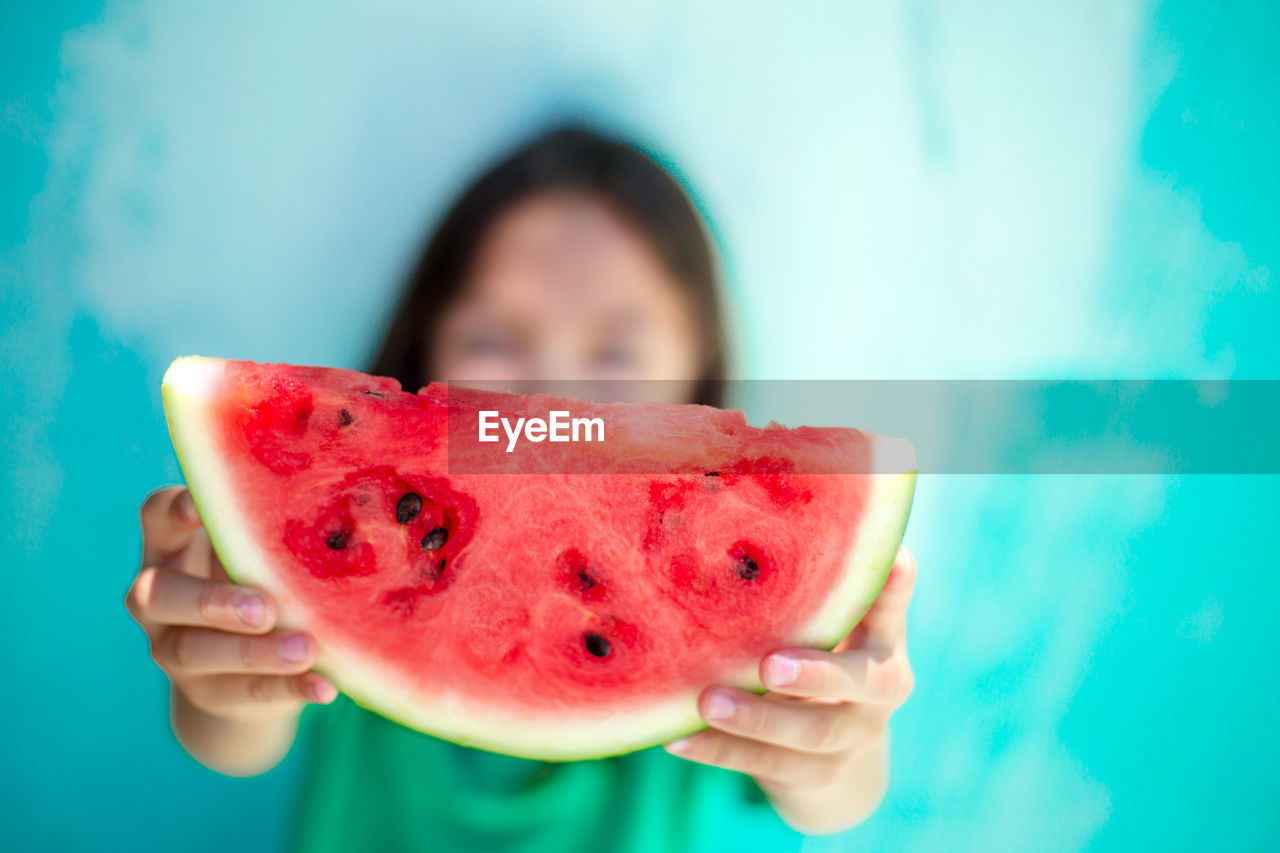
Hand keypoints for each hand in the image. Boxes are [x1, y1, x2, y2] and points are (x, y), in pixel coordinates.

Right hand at [126, 486, 336, 721]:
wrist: (242, 673)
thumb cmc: (257, 583)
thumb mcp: (255, 556)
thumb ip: (270, 536)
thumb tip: (329, 508)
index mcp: (171, 548)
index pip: (157, 517)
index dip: (174, 509)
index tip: (201, 507)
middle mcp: (158, 600)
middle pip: (158, 594)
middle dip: (210, 601)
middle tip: (264, 608)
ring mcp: (173, 650)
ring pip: (196, 651)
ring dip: (254, 652)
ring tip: (305, 650)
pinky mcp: (206, 693)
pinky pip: (243, 693)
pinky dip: (286, 689)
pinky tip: (323, 686)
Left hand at [664, 546, 916, 827]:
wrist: (840, 759)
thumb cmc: (826, 661)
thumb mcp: (837, 628)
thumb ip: (826, 588)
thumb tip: (793, 514)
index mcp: (883, 647)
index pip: (890, 612)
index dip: (892, 591)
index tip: (893, 560)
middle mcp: (876, 694)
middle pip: (855, 684)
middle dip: (814, 676)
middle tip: (769, 666)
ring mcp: (847, 740)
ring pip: (808, 735)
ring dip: (755, 719)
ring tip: (706, 701)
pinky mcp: (810, 777)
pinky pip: (763, 766)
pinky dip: (718, 751)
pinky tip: (676, 738)